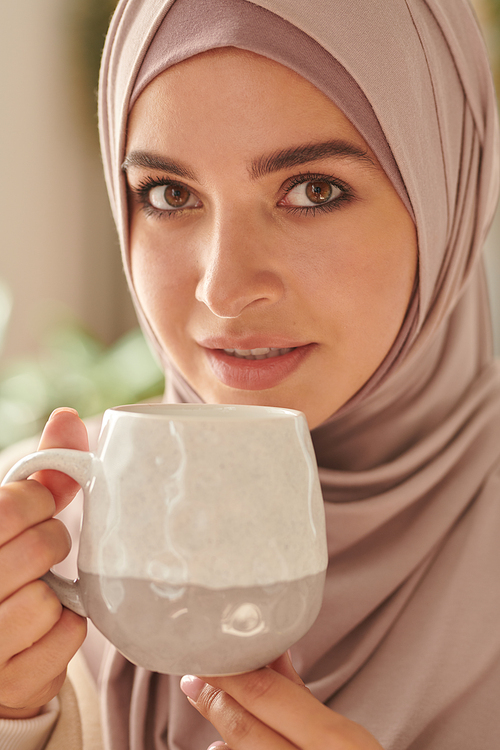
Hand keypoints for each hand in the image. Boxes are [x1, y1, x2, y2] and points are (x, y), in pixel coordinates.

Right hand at [0, 409, 87, 718]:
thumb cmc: (2, 573)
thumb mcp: (8, 522)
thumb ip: (40, 476)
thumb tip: (69, 417)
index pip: (10, 506)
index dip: (40, 501)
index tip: (39, 506)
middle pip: (40, 548)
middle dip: (52, 543)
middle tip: (40, 552)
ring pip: (47, 600)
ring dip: (54, 594)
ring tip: (32, 592)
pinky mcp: (8, 685)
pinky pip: (65, 639)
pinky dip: (64, 630)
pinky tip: (40, 630)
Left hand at [180, 652, 383, 749]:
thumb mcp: (344, 736)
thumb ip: (300, 695)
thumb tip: (269, 651)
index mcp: (335, 742)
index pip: (265, 695)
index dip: (229, 674)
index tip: (207, 658)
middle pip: (243, 728)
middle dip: (214, 700)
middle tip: (194, 680)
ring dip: (221, 731)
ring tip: (210, 708)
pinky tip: (222, 747)